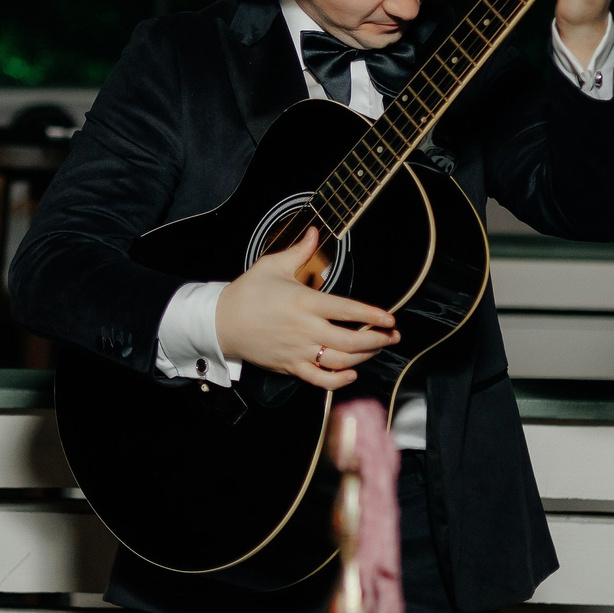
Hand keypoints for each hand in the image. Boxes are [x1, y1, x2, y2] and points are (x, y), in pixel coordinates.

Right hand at [214, 227, 399, 390]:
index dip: (372, 315)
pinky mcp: (290, 366)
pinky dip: (339, 380)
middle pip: (352, 341)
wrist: (220, 322)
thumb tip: (315, 232)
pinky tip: (352, 373)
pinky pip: (320, 379)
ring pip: (341, 361)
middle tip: (393, 336)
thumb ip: (299, 250)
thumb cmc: (247, 293)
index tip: (390, 317)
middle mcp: (306, 329)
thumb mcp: (272, 265)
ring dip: (365, 357)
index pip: (347, 310)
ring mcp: (299, 350)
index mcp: (305, 302)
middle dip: (378, 340)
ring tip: (377, 349)